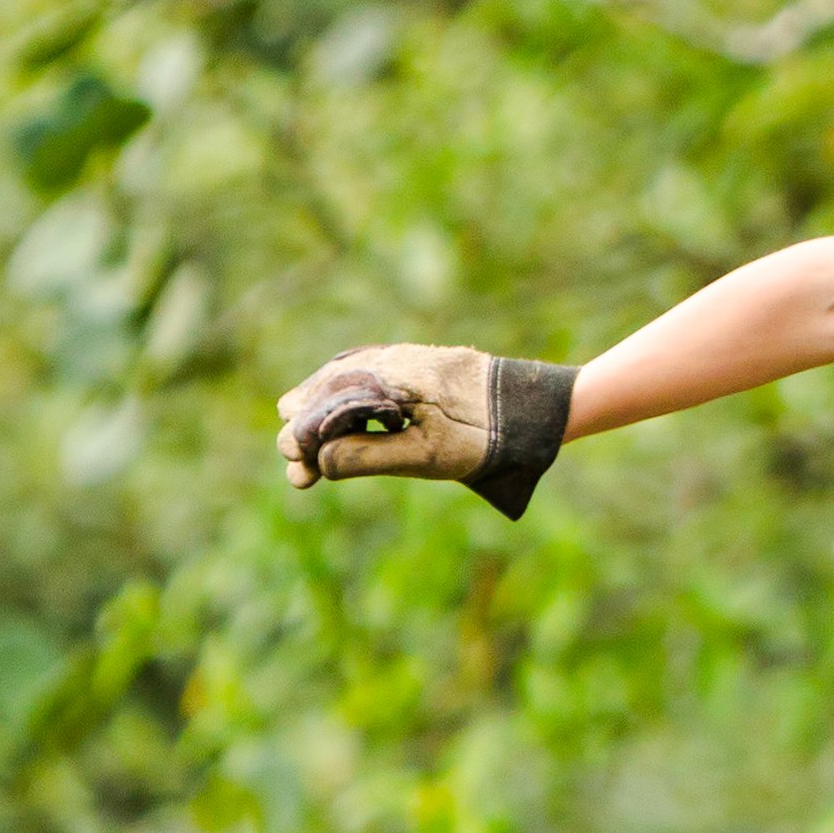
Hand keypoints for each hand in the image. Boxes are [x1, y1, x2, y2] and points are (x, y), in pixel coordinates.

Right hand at [274, 344, 577, 520]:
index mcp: (386, 377)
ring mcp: (401, 358)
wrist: (533, 408)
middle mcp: (388, 359)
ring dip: (324, 417)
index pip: (321, 405)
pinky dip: (345, 401)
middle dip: (308, 432)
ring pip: (340, 381)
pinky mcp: (414, 365)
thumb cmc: (483, 435)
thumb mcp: (424, 456)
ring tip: (311, 454)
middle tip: (303, 474)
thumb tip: (319, 460)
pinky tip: (341, 425)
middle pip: (323, 390)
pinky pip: (364, 375)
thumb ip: (368, 457)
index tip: (300, 474)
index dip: (303, 440)